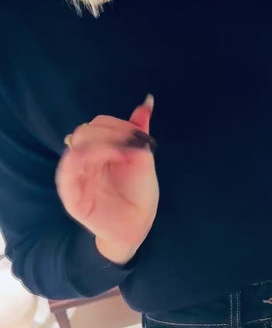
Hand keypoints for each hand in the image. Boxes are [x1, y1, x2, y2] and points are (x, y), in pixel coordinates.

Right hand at [55, 96, 158, 261]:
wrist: (138, 225)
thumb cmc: (138, 193)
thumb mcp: (142, 157)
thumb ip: (138, 131)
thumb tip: (148, 102)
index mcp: (98, 148)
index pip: (97, 124)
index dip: (117, 125)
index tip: (139, 136)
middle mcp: (84, 159)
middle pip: (83, 131)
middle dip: (109, 133)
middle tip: (130, 145)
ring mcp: (75, 177)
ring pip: (75, 147)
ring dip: (101, 144)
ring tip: (122, 154)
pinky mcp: (72, 196)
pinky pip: (67, 172)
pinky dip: (86, 160)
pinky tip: (110, 159)